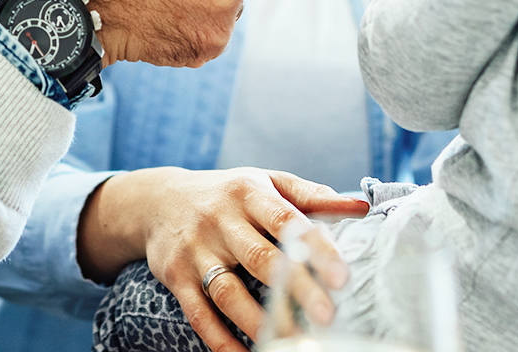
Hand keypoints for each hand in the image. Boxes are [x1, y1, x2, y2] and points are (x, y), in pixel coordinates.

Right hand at [78, 167, 363, 351]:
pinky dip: (220, 340)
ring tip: (291, 343)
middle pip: (260, 258)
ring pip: (228, 291)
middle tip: (326, 317)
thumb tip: (360, 208)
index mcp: (248, 192)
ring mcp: (196, 249)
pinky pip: (199, 314)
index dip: (315, 248)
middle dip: (295, 289)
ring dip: (259, 321)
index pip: (287, 220)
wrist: (157, 199)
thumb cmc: (226, 194)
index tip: (341, 277)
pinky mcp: (176, 276)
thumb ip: (311, 196)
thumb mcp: (265, 182)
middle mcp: (220, 219)